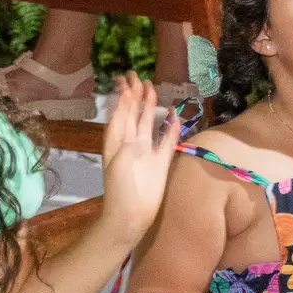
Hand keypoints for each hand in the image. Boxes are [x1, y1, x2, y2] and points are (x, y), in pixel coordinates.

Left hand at [98, 73, 183, 244]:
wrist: (130, 216)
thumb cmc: (121, 190)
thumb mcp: (120, 162)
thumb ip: (127, 142)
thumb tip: (135, 127)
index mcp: (116, 143)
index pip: (119, 115)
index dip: (122, 99)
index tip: (125, 81)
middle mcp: (131, 144)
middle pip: (132, 115)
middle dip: (134, 96)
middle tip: (137, 76)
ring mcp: (147, 153)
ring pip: (148, 124)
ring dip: (149, 107)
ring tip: (151, 88)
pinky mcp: (161, 163)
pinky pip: (167, 142)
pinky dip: (171, 129)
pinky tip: (176, 115)